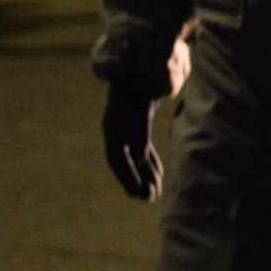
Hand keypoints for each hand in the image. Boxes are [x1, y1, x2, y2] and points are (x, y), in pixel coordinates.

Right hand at [101, 75, 164, 201]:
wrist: (141, 71)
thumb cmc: (139, 92)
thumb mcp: (140, 113)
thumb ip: (139, 136)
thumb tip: (140, 158)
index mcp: (113, 131)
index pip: (118, 161)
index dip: (127, 178)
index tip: (137, 195)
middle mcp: (117, 133)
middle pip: (127, 162)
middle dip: (138, 181)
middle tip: (149, 199)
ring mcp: (127, 130)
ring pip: (136, 157)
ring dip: (146, 174)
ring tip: (155, 192)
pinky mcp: (138, 126)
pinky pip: (143, 149)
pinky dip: (150, 162)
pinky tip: (157, 174)